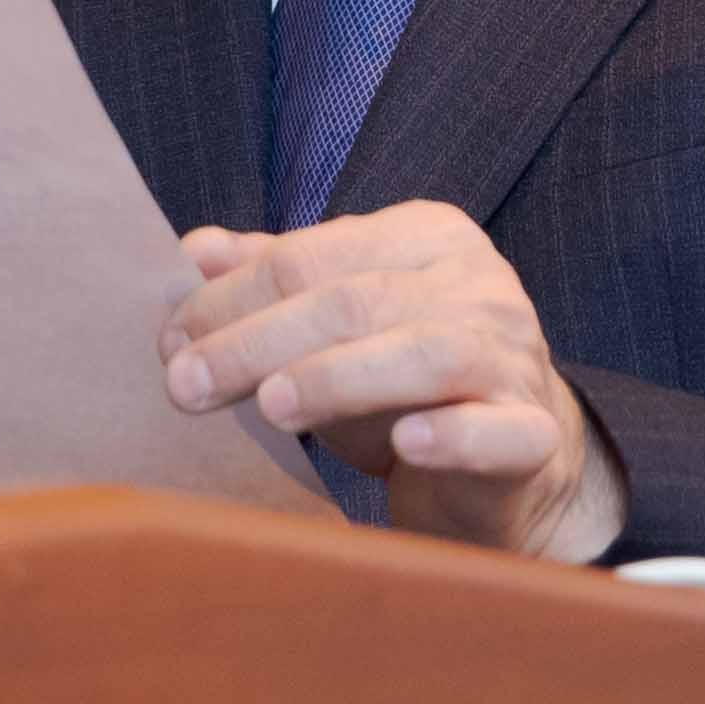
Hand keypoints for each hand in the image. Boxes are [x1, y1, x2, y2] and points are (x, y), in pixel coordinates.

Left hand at [167, 204, 614, 557]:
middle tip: (186, 385)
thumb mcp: (333, 323)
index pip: (309, 257)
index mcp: (425, 236)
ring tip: (270, 406)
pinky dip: (453, 434)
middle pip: (352, 303)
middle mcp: (478, 282)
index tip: (169, 343)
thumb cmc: (403, 384)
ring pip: (424, 355)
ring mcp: (515, 355)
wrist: (508, 467)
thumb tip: (193, 249)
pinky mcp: (536, 432)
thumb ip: (272, 280)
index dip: (230, 299)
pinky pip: (498, 430)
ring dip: (338, 378)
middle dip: (256, 342)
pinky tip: (406, 443)